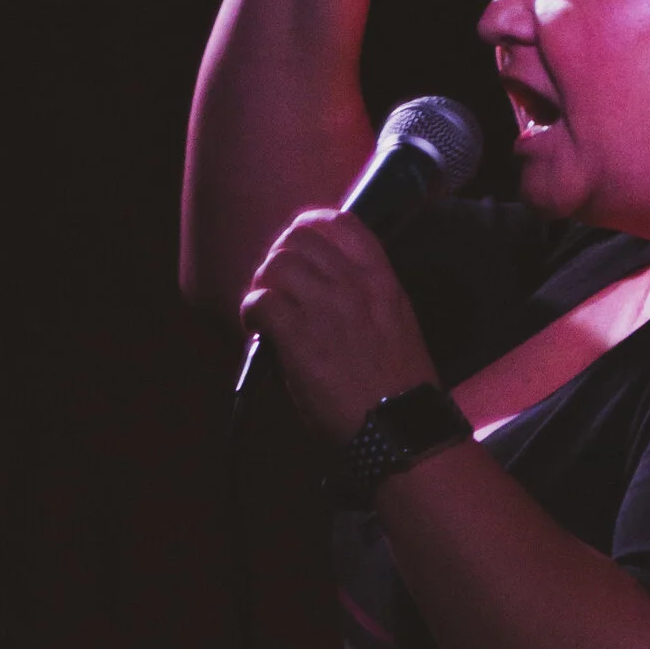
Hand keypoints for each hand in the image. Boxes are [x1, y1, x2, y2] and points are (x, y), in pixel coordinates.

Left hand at [241, 210, 441, 445]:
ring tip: (267, 310)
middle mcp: (353, 284)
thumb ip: (366, 295)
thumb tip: (321, 286)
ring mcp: (326, 308)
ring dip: (263, 284)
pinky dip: (252, 310)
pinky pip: (261, 300)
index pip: (340, 222)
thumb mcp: (396, 322)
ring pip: (275, 265)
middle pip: (297, 239)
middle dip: (279, 259)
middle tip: (277, 288)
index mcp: (380, 279)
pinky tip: (258, 327)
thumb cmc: (397, 386)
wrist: (398, 426)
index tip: (297, 247)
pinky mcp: (300, 336)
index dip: (309, 227)